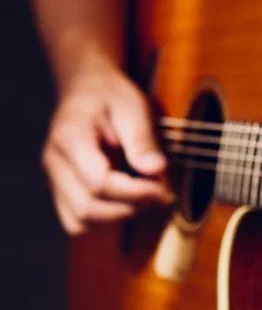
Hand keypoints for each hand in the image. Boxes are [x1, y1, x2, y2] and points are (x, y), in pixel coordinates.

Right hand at [41, 65, 170, 235]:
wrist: (87, 88)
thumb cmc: (112, 96)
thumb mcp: (134, 107)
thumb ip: (143, 139)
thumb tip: (156, 170)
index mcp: (70, 138)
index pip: (98, 182)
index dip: (134, 192)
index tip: (160, 187)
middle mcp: (54, 162)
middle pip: (87, 207)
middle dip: (129, 207)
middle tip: (157, 193)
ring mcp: (54, 179)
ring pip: (80, 221)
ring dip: (117, 216)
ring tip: (143, 196)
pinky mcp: (61, 190)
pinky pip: (77, 221)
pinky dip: (104, 219)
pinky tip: (126, 201)